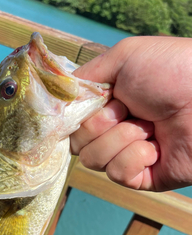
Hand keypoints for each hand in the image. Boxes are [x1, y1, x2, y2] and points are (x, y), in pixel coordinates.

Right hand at [71, 36, 191, 191]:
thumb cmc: (174, 71)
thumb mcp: (124, 57)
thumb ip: (86, 76)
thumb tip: (60, 99)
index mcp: (108, 103)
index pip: (70, 120)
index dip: (75, 115)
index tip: (91, 104)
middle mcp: (114, 130)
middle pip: (77, 143)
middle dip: (100, 125)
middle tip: (129, 110)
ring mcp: (127, 154)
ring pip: (93, 160)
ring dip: (121, 140)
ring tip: (149, 127)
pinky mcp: (141, 176)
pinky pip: (117, 174)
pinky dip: (135, 158)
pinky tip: (156, 147)